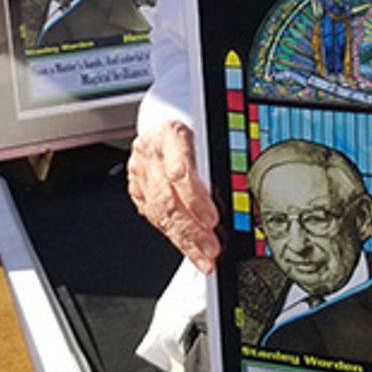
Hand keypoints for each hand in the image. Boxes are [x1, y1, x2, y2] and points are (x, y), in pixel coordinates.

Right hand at [127, 121, 219, 272]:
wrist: (164, 114)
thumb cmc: (192, 123)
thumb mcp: (207, 134)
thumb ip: (214, 163)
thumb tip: (235, 196)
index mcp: (172, 132)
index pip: (179, 170)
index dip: (195, 198)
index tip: (212, 219)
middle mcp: (151, 151)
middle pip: (167, 197)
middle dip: (191, 228)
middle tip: (211, 249)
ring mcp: (140, 169)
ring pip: (159, 211)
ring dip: (183, 239)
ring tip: (203, 257)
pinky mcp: (136, 185)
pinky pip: (152, 215)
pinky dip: (171, 234)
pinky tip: (186, 247)